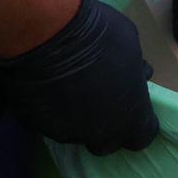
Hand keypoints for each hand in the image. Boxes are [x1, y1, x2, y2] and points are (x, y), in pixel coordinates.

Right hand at [0, 0, 159, 153]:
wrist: (44, 35)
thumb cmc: (98, 35)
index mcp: (127, 116)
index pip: (142, 136)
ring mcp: (64, 132)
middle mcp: (97, 133)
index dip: (139, 123)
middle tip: (102, 99)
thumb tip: (139, 75)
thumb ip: (135, 69)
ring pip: (75, 133)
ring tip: (71, 87)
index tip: (133, 106)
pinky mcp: (35, 126)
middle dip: (107, 126)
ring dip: (77, 116)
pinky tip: (49, 87)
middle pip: (107, 143)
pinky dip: (52, 109)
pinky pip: (49, 122)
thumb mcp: (130, 44)